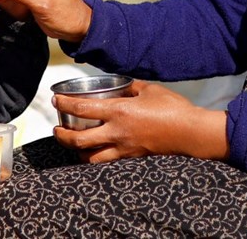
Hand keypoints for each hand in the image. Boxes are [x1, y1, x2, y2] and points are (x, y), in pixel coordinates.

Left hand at [52, 80, 228, 162]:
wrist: (190, 132)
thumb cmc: (172, 108)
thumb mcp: (149, 89)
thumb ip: (131, 87)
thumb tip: (122, 85)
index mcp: (119, 111)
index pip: (82, 108)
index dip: (64, 104)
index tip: (56, 100)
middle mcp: (117, 132)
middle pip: (78, 140)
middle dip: (61, 136)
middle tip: (56, 129)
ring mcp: (124, 148)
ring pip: (90, 158)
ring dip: (77, 152)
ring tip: (73, 144)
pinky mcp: (132, 158)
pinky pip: (107, 162)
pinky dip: (95, 158)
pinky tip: (95, 152)